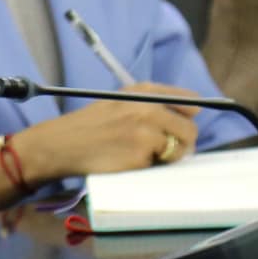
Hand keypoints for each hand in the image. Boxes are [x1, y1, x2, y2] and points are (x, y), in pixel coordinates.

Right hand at [17, 82, 199, 184]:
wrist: (62, 144)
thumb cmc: (91, 124)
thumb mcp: (120, 101)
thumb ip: (154, 102)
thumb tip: (194, 111)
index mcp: (144, 91)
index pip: (188, 101)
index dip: (190, 116)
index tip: (187, 125)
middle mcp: (148, 107)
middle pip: (190, 129)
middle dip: (183, 143)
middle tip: (167, 151)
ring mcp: (146, 131)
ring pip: (179, 150)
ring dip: (168, 157)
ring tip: (145, 156)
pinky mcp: (141, 155)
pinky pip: (160, 165)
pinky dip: (151, 167)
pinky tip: (131, 162)